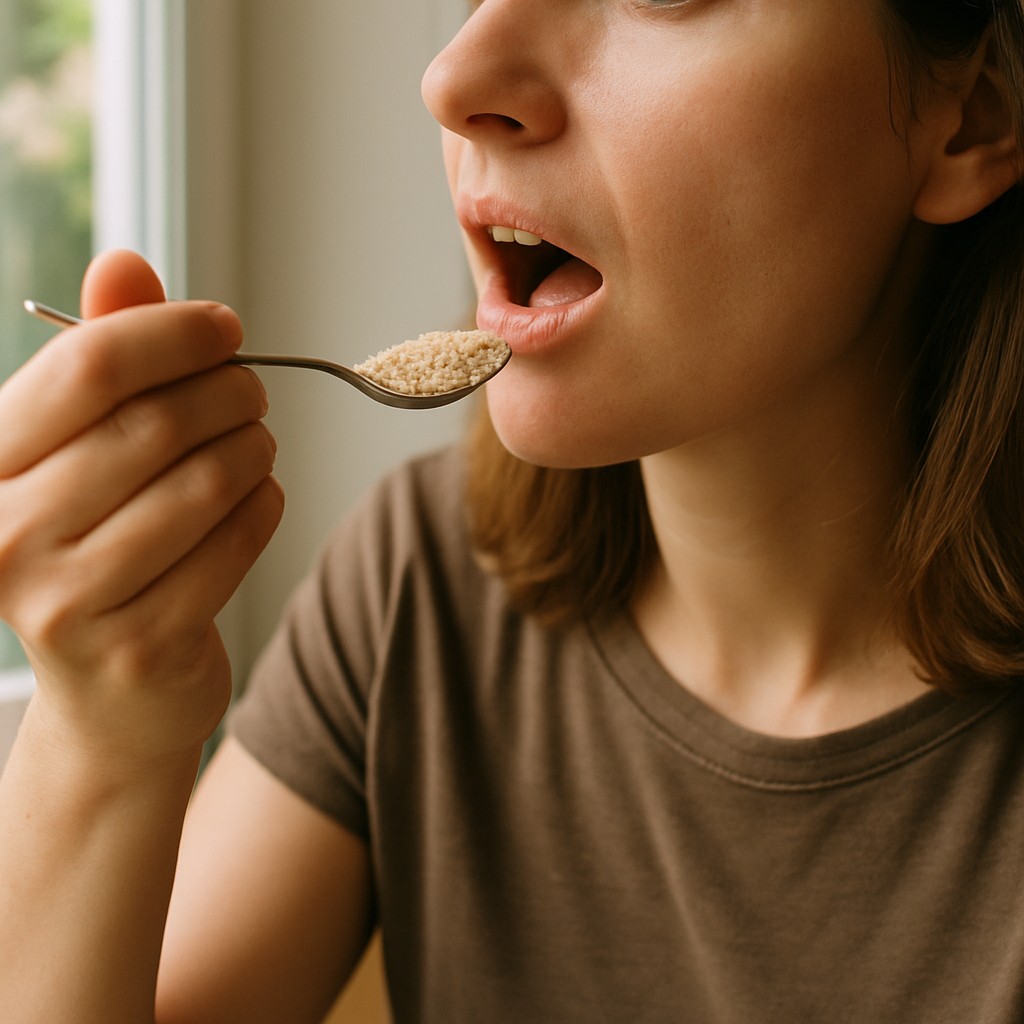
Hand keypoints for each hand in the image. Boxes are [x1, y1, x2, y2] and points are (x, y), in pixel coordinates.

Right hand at [0, 251, 283, 766]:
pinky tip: (259, 496)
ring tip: (257, 444)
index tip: (225, 328)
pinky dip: (263, 506)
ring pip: (203, 483)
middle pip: (156, 424)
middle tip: (252, 391)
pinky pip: (233, 544)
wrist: (112, 692)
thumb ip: (99, 360)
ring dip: (253, 449)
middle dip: (228, 392)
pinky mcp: (140, 645)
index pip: (89, 368)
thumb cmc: (97, 548)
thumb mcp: (79, 453)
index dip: (173, 334)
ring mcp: (69, 601)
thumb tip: (125, 260)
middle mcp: (6, 536)